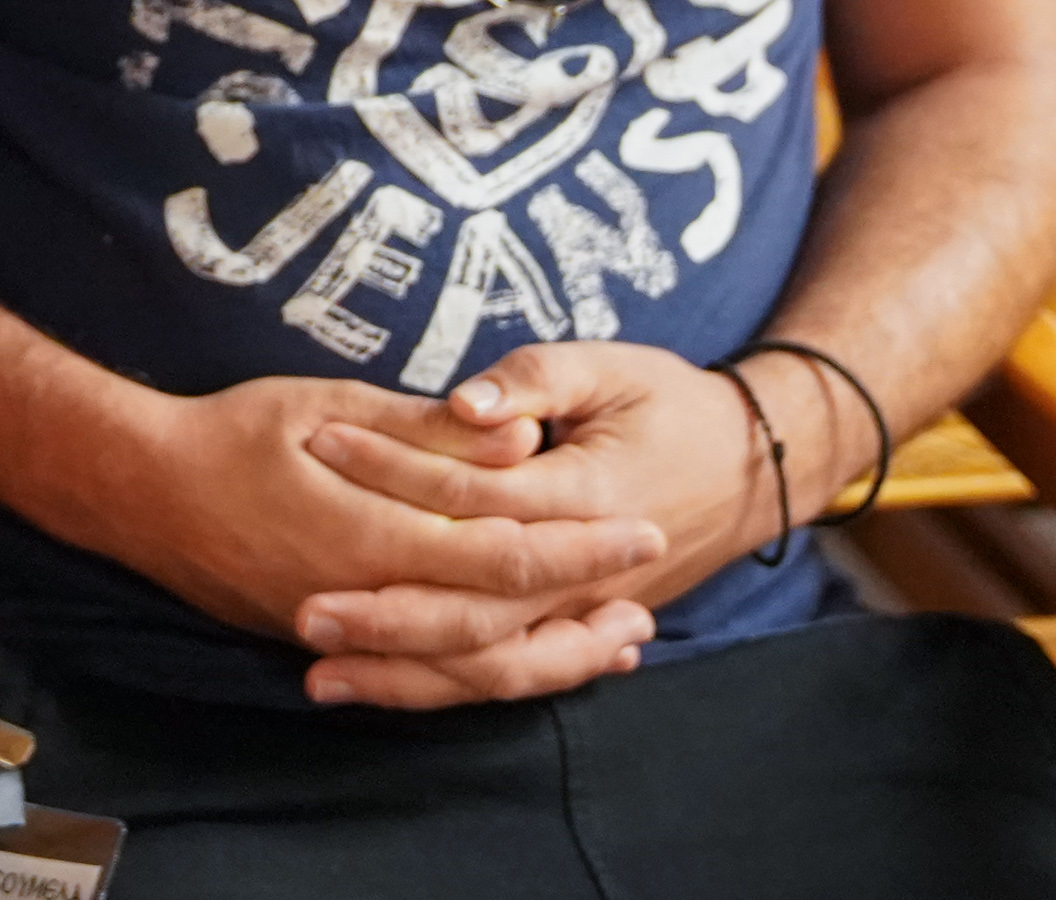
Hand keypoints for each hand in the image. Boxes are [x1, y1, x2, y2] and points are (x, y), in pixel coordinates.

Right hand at [62, 372, 666, 707]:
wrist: (141, 492)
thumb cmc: (231, 433)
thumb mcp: (326, 407)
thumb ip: (424, 433)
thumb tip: (517, 437)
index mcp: (371, 535)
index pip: (503, 554)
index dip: (579, 545)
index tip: (641, 527)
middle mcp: (366, 600)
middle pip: (500, 628)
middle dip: (581, 610)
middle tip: (649, 599)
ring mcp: (348, 633)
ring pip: (467, 669)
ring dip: (548, 658)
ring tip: (613, 645)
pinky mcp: (331, 644)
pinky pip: (427, 674)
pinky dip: (489, 669)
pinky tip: (525, 655)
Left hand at [298, 342, 856, 705]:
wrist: (753, 464)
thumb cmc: (670, 403)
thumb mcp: (609, 367)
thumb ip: (535, 377)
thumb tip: (465, 400)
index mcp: (584, 496)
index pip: (472, 495)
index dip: (393, 474)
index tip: (318, 448)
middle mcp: (583, 574)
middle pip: (475, 612)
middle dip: (386, 619)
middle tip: (302, 614)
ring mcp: (581, 613)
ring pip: (488, 663)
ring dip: (405, 674)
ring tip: (319, 676)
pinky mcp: (575, 629)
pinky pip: (507, 673)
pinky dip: (446, 688)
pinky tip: (380, 688)